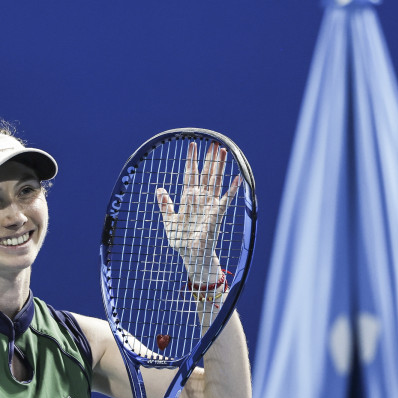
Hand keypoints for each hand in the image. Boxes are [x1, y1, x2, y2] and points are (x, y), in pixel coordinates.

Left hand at [156, 141, 239, 282]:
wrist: (190, 255)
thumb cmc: (180, 240)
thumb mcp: (168, 221)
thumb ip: (165, 205)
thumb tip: (159, 189)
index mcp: (188, 198)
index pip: (190, 174)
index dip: (191, 160)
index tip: (192, 145)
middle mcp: (200, 198)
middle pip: (205, 174)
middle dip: (208, 158)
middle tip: (212, 142)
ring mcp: (210, 204)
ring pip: (215, 181)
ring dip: (219, 166)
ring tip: (223, 150)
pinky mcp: (217, 214)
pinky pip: (226, 200)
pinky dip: (232, 189)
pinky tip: (238, 178)